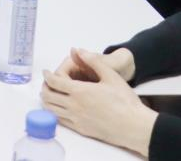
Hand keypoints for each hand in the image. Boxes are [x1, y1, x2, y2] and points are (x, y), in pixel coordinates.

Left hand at [41, 49, 156, 155]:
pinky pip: (61, 121)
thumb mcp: (111, 76)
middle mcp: (74, 106)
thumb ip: (93, 61)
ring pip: (51, 110)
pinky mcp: (81, 130)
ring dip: (47, 101)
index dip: (47, 75)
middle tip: (47, 83)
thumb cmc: (125, 101)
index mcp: (80, 91)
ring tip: (51, 94)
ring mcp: (76, 120)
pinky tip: (60, 108)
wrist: (135, 127)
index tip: (45, 72)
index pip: (54, 82)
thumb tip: (77, 50)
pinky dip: (55, 112)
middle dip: (44, 87)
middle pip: (48, 96)